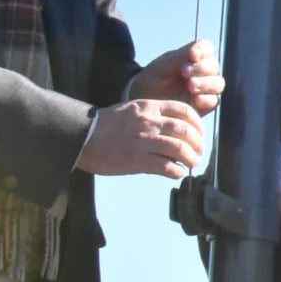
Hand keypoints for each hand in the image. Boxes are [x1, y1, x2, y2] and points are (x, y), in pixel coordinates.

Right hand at [76, 97, 204, 178]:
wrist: (81, 137)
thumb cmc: (104, 125)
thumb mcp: (131, 110)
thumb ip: (152, 116)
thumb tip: (172, 129)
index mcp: (149, 108)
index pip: (184, 111)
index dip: (197, 123)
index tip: (200, 132)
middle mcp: (150, 123)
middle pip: (185, 131)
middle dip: (197, 142)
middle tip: (199, 151)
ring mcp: (144, 142)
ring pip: (179, 149)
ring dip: (190, 158)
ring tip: (192, 163)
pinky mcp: (137, 161)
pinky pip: (165, 167)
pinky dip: (176, 171)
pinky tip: (176, 173)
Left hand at [127, 39, 223, 114]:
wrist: (142, 103)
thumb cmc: (150, 81)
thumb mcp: (160, 67)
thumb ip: (177, 58)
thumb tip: (194, 51)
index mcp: (191, 58)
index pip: (206, 48)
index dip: (202, 50)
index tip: (192, 55)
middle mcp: (201, 73)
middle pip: (213, 66)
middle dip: (202, 68)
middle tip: (185, 72)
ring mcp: (203, 89)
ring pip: (217, 83)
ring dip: (206, 83)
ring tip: (191, 85)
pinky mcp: (203, 106)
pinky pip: (213, 101)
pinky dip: (207, 99)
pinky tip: (196, 99)